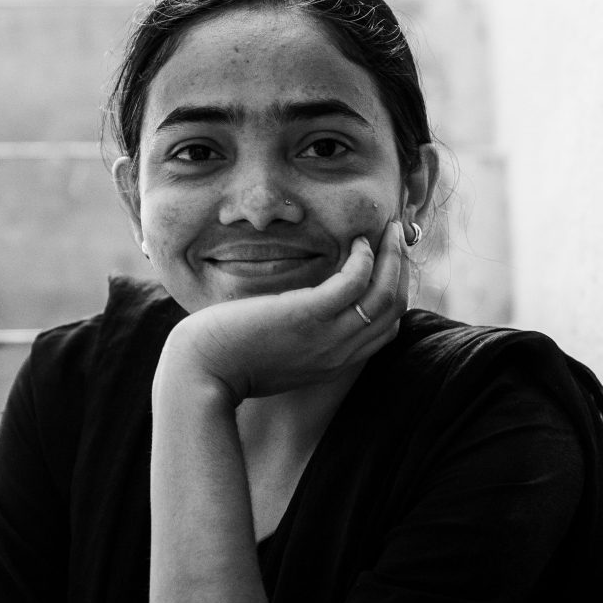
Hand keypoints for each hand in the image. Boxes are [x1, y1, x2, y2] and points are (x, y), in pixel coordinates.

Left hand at [157, 219, 410, 403]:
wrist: (201, 373)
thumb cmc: (228, 360)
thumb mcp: (278, 354)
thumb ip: (300, 338)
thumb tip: (301, 313)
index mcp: (333, 363)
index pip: (386, 328)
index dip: (395, 292)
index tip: (390, 263)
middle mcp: (339, 353)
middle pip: (393, 309)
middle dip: (401, 268)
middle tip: (397, 237)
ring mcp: (326, 337)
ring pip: (384, 295)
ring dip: (392, 257)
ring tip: (388, 229)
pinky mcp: (307, 315)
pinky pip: (353, 283)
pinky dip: (363, 259)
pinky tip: (356, 242)